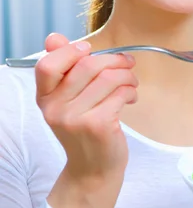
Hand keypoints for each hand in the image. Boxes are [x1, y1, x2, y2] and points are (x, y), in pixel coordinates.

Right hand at [36, 33, 137, 207]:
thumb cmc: (85, 130)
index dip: (70, 51)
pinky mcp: (98, 125)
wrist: (93, 170)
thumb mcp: (69, 101)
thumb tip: (54, 37)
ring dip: (128, 76)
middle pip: (88, 66)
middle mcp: (55, 108)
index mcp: (45, 98)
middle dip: (114, 61)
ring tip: (131, 84)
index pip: (47, 65)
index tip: (89, 50)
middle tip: (127, 64)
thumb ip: (65, 69)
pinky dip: (131, 92)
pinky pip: (121, 93)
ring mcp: (76, 118)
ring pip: (109, 78)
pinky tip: (131, 98)